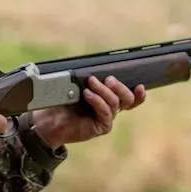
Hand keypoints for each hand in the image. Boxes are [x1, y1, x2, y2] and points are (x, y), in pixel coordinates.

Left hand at [30, 76, 146, 147]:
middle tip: (108, 79)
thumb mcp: (77, 85)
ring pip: (116, 103)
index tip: (140, 86)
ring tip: (91, 82)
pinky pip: (106, 112)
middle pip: (128, 98)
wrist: (50, 120)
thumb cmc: (62, 101)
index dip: (139, 94)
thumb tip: (93, 64)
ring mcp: (107, 119)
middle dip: (120, 86)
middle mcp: (111, 109)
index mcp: (109, 99)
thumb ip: (89, 77)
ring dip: (104, 90)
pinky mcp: (101, 127)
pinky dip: (98, 100)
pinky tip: (88, 94)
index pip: (131, 97)